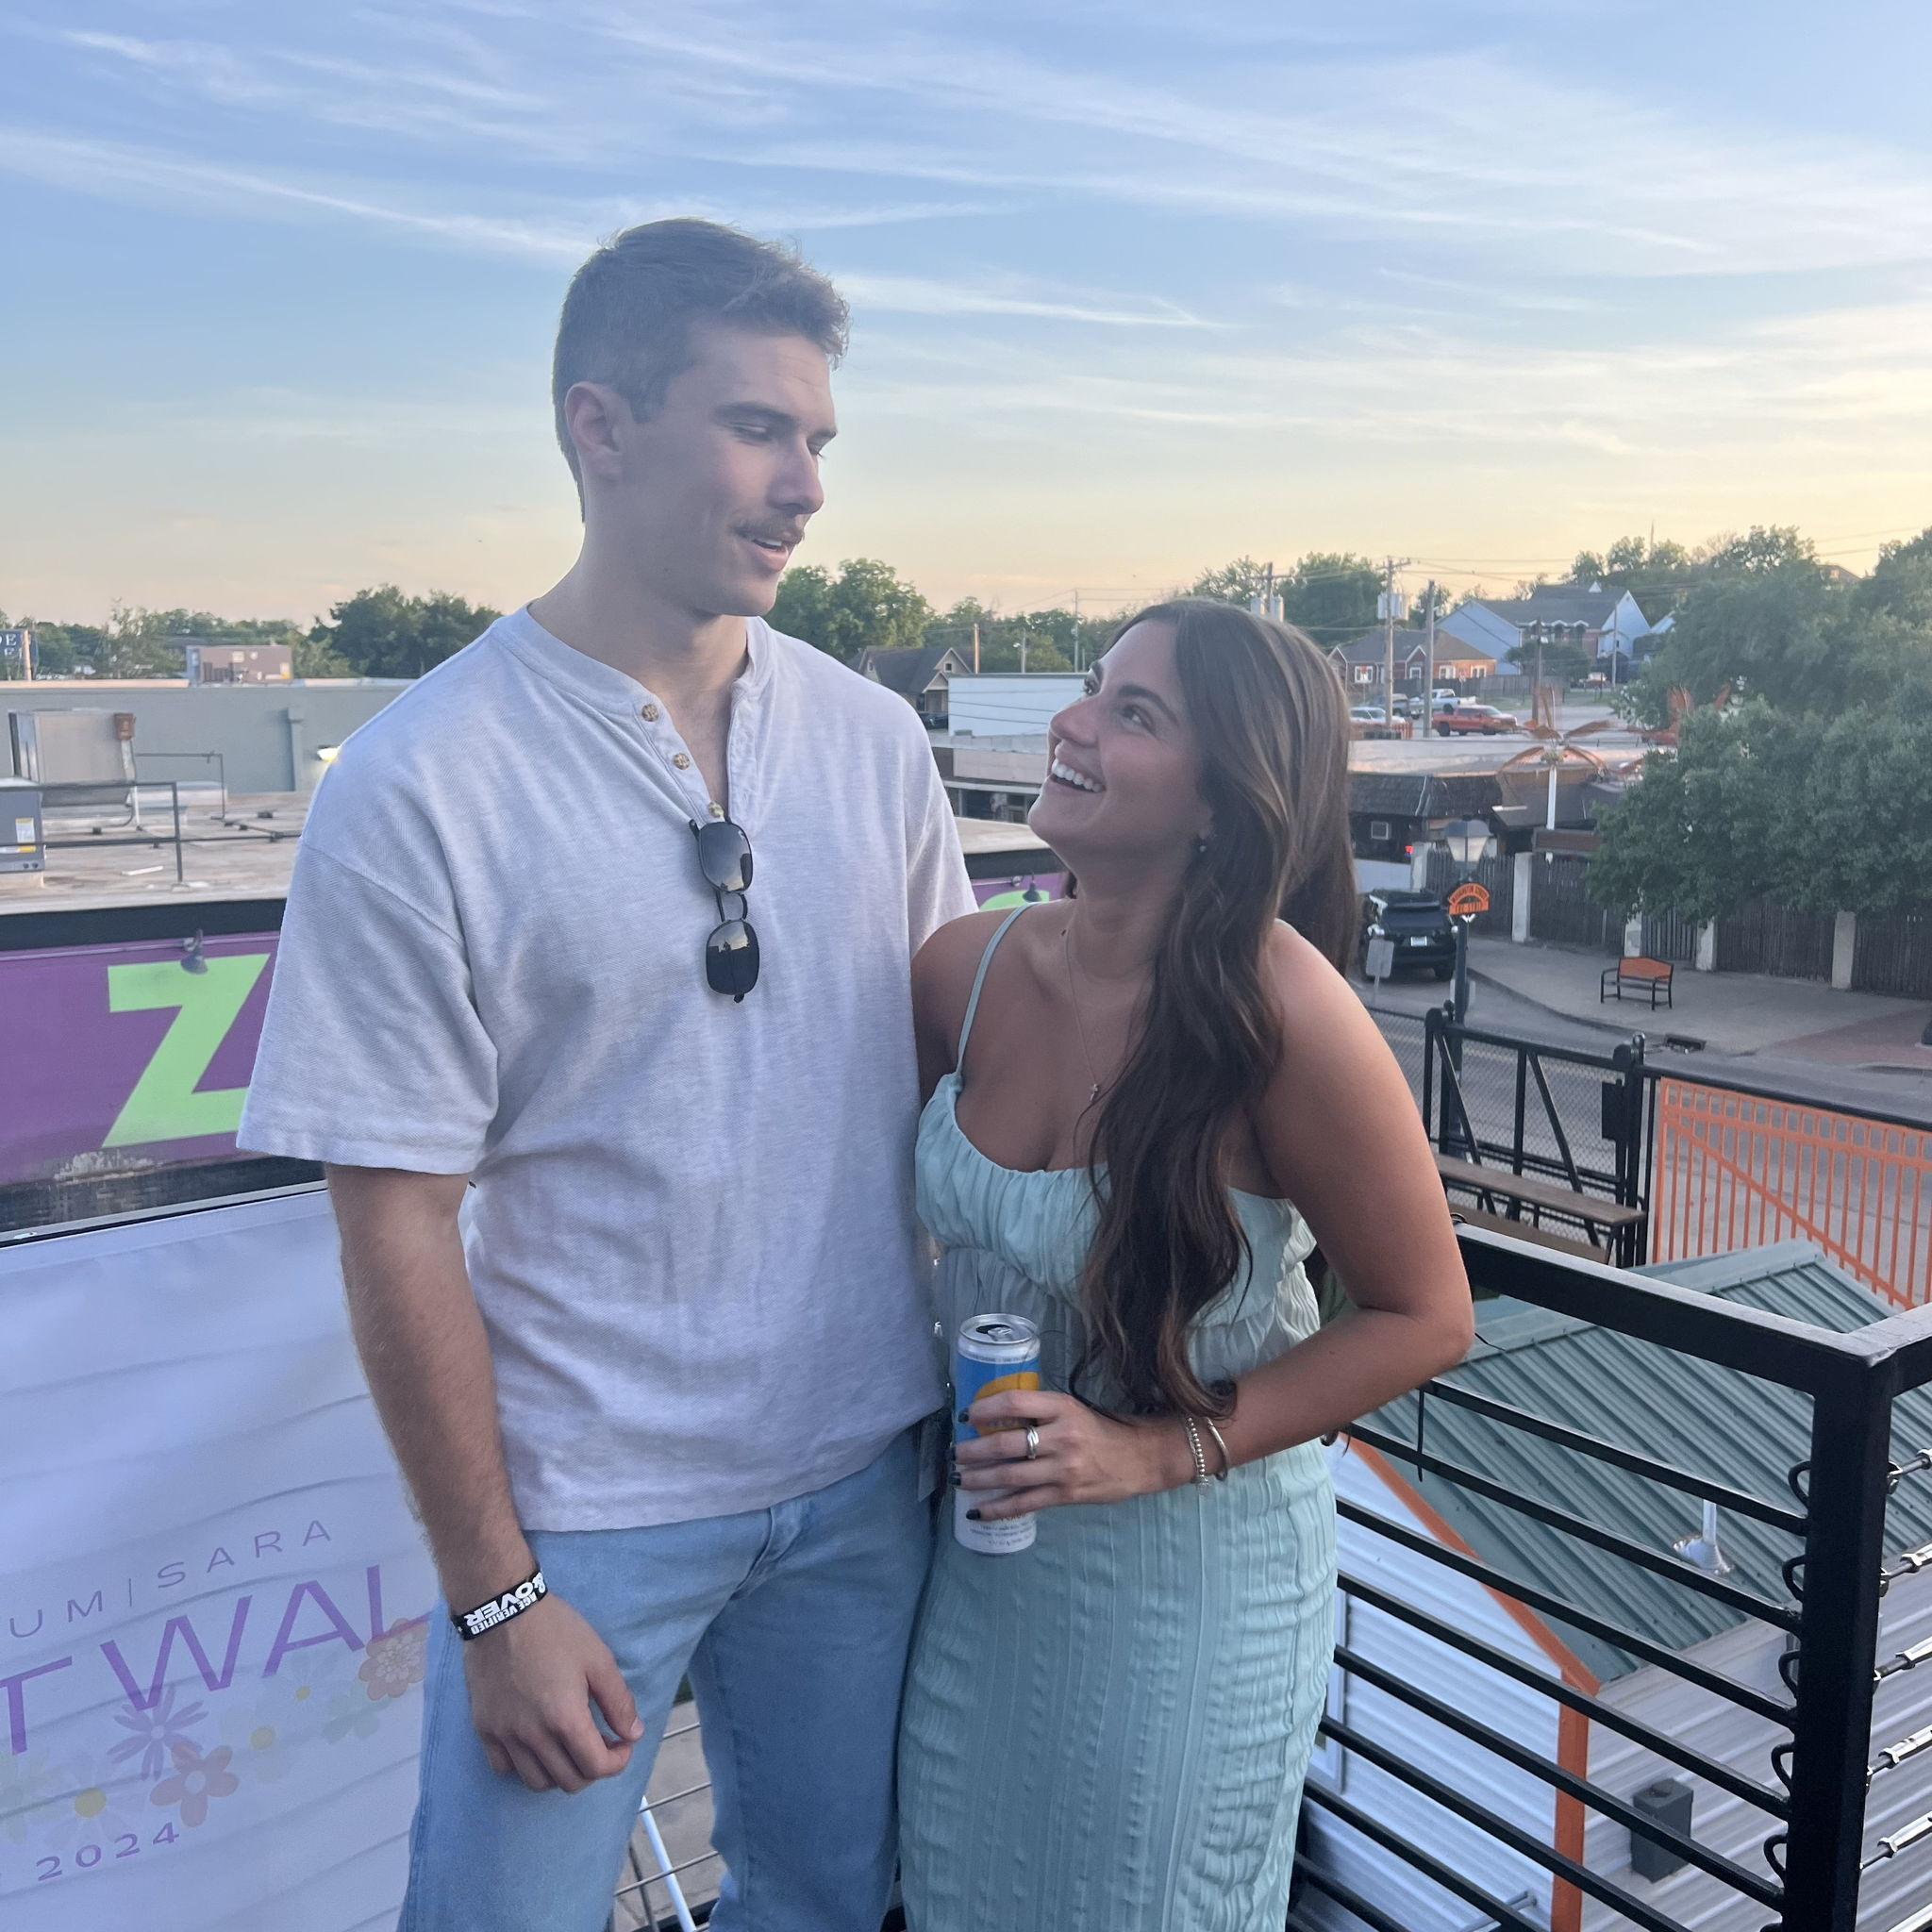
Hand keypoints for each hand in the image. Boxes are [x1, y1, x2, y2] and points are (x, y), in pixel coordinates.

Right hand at [462, 1594, 643, 1791]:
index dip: (618, 1762)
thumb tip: (633, 1734)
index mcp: (565, 1719)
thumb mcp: (598, 1659)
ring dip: (560, 1773)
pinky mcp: (484, 1729)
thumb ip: (619, 1702)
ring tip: (569, 1747)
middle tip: (599, 1744)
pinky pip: (504, 1768)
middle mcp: (533, 1736)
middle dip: (593, 1769)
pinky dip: (524, 1766)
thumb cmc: (555, 1631)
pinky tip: (536, 1744)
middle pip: (569, 1781)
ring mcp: (505, 1735)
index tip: (622, 1745)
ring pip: (536, 1782)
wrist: (502, 1611)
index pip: (596, 1767)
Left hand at [955, 1390, 1193, 1519]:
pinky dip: (997, 1509)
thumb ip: (1039, 1412)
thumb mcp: (1071, 1409)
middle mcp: (1062, 1437)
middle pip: (1006, 1444)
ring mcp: (1063, 1469)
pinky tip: (977, 1511)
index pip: (1014, 1403)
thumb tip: (991, 1418)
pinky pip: (1024, 1503)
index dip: (984, 1408)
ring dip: (979, 1478)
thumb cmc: (1099, 1429)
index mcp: (1062, 1407)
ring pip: (1010, 1476)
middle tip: (956, 1453)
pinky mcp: (1065, 1494)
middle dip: (974, 1450)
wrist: (1139, 1458)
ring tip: (959, 1478)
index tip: (966, 1415)